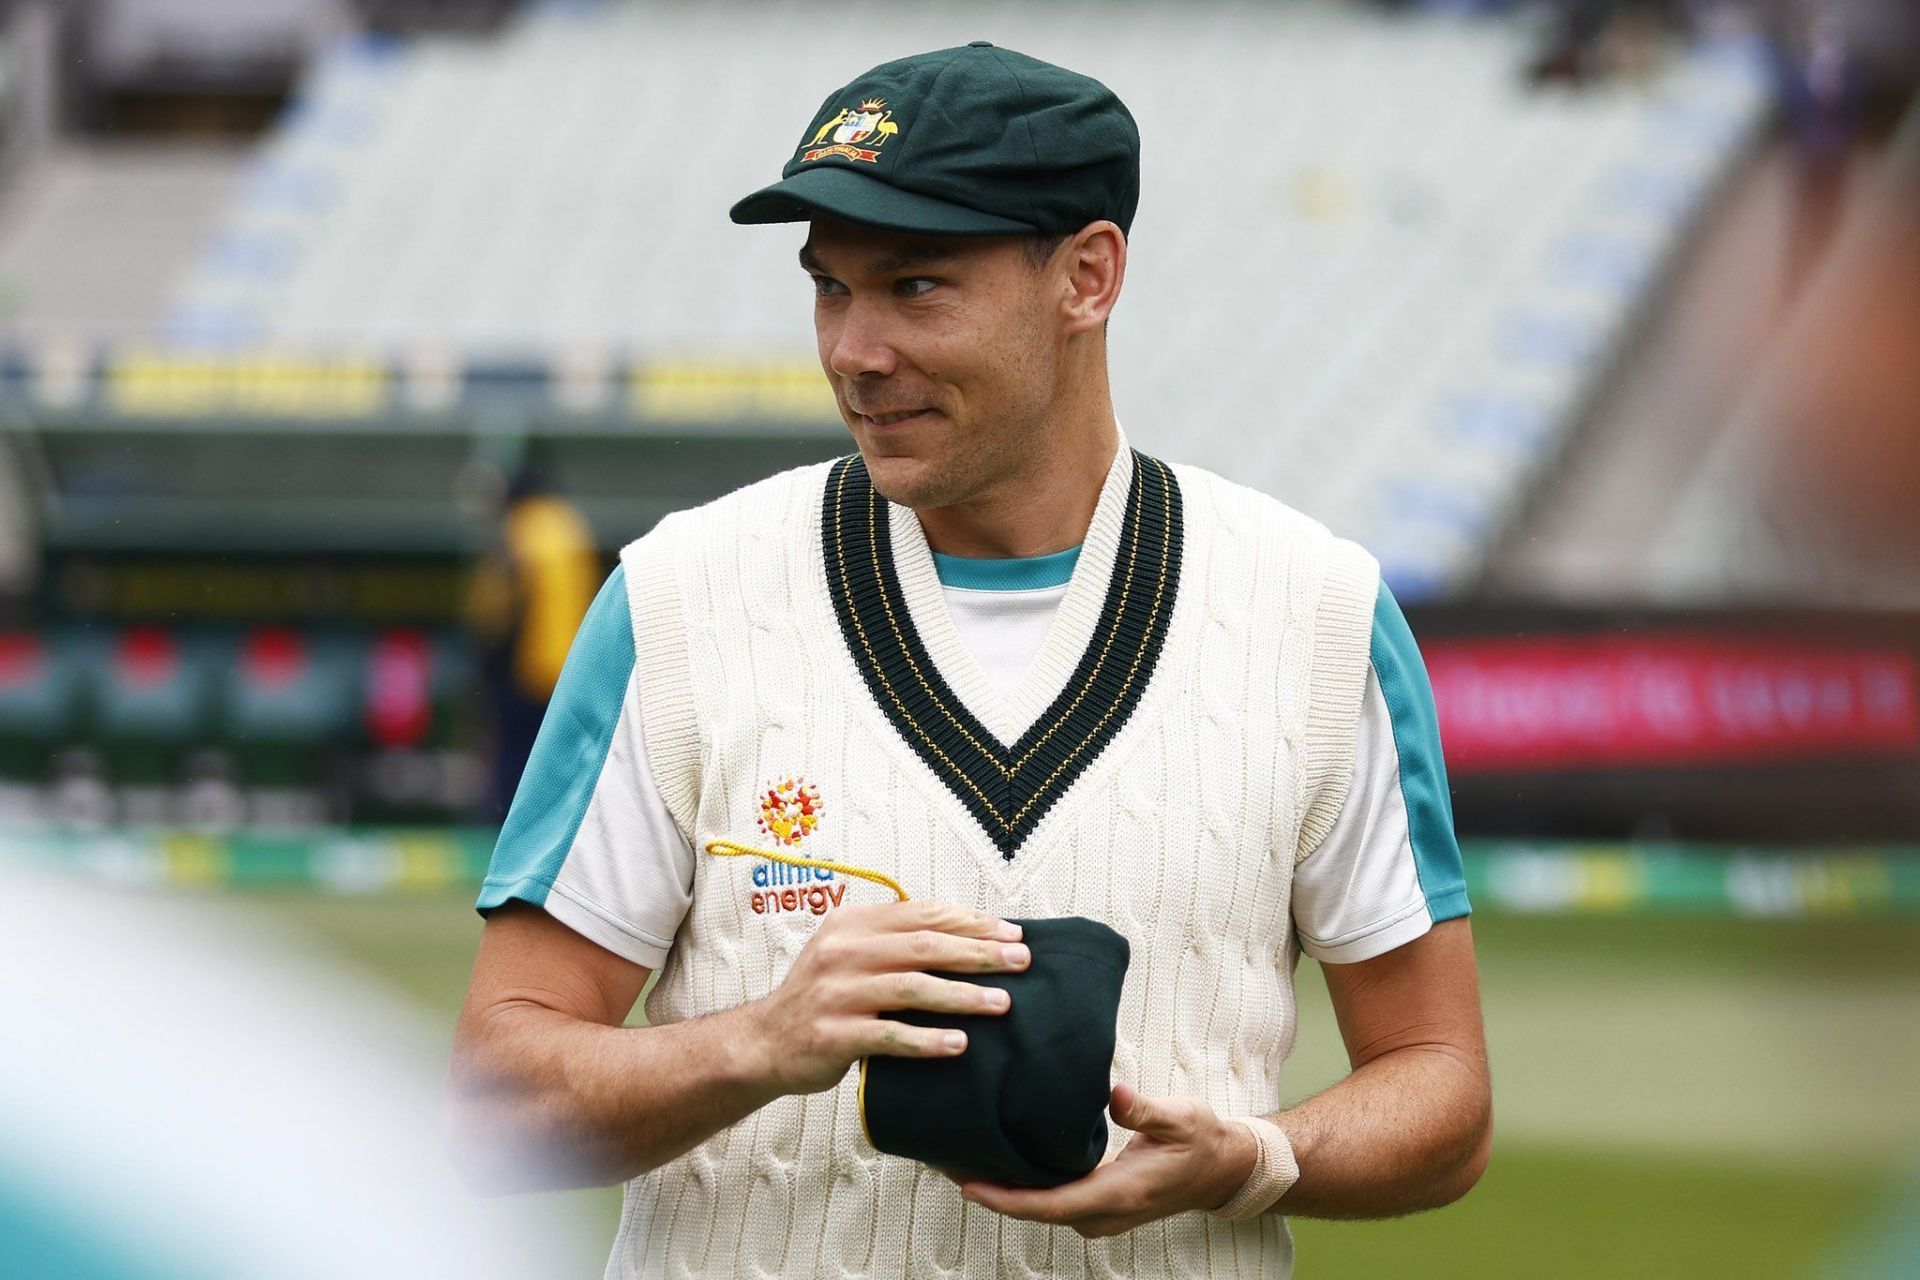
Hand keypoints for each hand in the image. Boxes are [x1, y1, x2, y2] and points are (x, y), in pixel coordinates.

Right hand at [745, 899, 1028, 1094]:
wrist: (764, 1042)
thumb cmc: (823, 997)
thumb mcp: (849, 953)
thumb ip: (894, 939)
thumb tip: (968, 932)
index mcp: (851, 924)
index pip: (922, 914)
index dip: (971, 921)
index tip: (1012, 933)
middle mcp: (842, 952)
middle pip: (924, 946)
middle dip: (979, 952)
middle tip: (1021, 961)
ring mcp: (835, 993)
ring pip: (911, 987)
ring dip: (962, 995)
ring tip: (1002, 1003)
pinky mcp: (832, 1034)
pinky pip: (889, 1035)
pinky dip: (927, 1040)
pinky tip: (959, 1044)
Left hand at [954, 1084, 1257, 1237]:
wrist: (1222, 1170)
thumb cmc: (1203, 1141)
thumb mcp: (1183, 1118)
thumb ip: (1147, 1109)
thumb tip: (1113, 1094)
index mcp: (1120, 1194)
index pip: (1051, 1205)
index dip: (1007, 1199)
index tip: (968, 1184)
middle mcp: (1103, 1213)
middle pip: (1034, 1210)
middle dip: (989, 1190)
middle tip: (944, 1160)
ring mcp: (1098, 1213)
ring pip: (1038, 1207)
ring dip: (1001, 1188)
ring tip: (958, 1157)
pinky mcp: (1095, 1204)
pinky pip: (1049, 1200)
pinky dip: (1019, 1186)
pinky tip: (996, 1162)